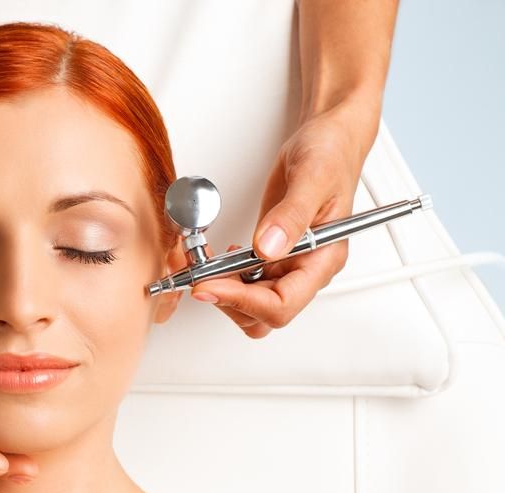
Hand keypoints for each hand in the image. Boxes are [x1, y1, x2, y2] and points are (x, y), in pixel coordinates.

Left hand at [188, 103, 374, 337]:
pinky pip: (245, 284)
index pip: (283, 304)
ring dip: (223, 291)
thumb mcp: (313, 177)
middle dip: (227, 299)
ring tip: (203, 264)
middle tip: (198, 275)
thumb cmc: (331, 154)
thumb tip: (268, 248)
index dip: (243, 301)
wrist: (328, 141)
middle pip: (263, 314)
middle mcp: (307, 269)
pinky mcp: (271, 258)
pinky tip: (216, 257)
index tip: (208, 286)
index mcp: (324, 259)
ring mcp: (288, 266)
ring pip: (251, 306)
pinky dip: (224, 278)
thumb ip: (291, 215)